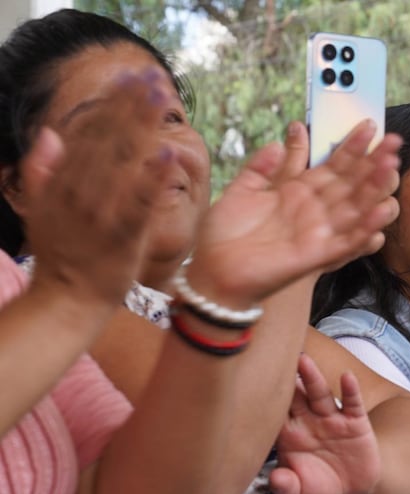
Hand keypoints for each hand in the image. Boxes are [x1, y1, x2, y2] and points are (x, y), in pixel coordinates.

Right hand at [18, 68, 174, 306]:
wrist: (66, 299)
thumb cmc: (61, 254)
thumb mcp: (41, 208)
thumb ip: (43, 170)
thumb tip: (49, 133)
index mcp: (64, 182)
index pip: (90, 132)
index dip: (111, 102)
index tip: (130, 77)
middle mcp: (81, 190)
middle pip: (109, 138)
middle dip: (131, 105)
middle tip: (153, 76)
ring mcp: (102, 211)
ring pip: (124, 161)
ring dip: (143, 127)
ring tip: (161, 99)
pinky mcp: (124, 234)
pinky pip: (140, 201)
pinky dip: (153, 177)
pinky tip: (168, 153)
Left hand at [185, 119, 401, 307]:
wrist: (213, 272)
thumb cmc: (225, 235)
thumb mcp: (242, 191)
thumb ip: (262, 167)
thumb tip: (278, 141)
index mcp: (298, 192)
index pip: (333, 165)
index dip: (352, 146)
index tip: (369, 126)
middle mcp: (314, 211)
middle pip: (352, 183)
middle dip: (373, 163)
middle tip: (394, 142)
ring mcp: (318, 233)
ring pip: (356, 209)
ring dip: (375, 190)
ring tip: (390, 168)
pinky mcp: (316, 256)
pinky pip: (347, 243)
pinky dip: (364, 230)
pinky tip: (379, 212)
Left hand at [270, 353, 381, 493]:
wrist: (355, 487)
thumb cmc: (321, 484)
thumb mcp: (301, 492)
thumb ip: (287, 486)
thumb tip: (275, 480)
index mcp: (290, 435)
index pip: (273, 414)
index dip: (262, 400)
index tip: (247, 382)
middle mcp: (309, 420)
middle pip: (294, 396)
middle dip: (284, 379)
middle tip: (271, 358)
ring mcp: (332, 419)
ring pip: (319, 394)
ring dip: (312, 377)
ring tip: (303, 361)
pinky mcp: (355, 422)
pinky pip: (352, 403)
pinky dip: (350, 390)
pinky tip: (347, 377)